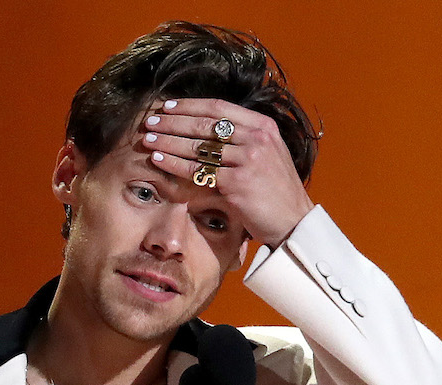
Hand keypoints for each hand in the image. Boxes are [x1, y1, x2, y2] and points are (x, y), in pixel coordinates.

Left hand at [137, 98, 314, 245]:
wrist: (293, 222)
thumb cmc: (277, 192)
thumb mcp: (269, 154)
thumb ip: (246, 139)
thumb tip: (212, 130)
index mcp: (263, 127)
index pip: (220, 108)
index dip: (190, 105)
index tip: (168, 106)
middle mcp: (256, 139)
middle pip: (205, 125)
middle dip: (173, 121)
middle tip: (150, 120)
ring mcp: (247, 160)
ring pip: (198, 147)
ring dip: (168, 141)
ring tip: (147, 138)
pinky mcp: (237, 183)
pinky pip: (197, 171)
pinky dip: (174, 164)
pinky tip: (159, 160)